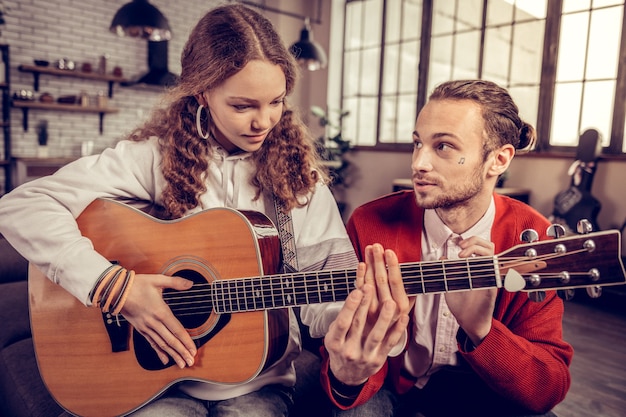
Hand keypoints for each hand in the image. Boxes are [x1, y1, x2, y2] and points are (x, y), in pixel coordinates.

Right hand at [120, 274, 196, 368]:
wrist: (116, 291)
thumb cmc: (137, 285)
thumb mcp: (158, 280)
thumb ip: (175, 282)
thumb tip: (190, 283)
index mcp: (160, 311)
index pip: (177, 330)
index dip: (186, 341)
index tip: (193, 350)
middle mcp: (154, 322)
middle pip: (170, 341)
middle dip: (182, 352)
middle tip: (191, 362)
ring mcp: (146, 327)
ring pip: (162, 344)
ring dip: (172, 355)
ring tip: (181, 363)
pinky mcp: (140, 329)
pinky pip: (151, 343)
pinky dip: (159, 352)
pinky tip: (165, 360)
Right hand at [324, 244, 409, 385]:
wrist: (347, 375)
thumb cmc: (341, 346)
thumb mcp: (334, 334)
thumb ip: (343, 316)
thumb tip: (356, 289)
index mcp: (335, 341)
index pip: (343, 322)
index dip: (350, 306)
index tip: (357, 290)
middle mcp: (349, 349)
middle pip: (358, 324)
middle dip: (365, 304)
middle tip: (371, 286)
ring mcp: (365, 355)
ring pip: (375, 335)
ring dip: (384, 318)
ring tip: (390, 303)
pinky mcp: (379, 359)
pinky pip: (389, 343)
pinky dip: (397, 330)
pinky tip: (403, 318)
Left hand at [356, 244, 413, 327]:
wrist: (375, 346)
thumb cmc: (392, 323)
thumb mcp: (406, 310)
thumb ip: (409, 295)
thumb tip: (412, 275)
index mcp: (401, 306)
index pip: (396, 282)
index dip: (392, 266)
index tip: (389, 252)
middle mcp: (387, 309)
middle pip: (381, 280)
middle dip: (378, 261)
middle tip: (376, 246)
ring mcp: (371, 311)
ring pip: (369, 283)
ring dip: (369, 264)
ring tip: (368, 250)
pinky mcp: (358, 312)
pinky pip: (358, 291)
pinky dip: (358, 276)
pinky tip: (361, 265)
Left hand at [444, 236, 496, 345]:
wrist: (468, 323)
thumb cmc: (462, 306)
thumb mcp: (451, 285)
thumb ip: (448, 271)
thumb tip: (442, 258)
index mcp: (477, 268)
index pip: (480, 246)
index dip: (470, 240)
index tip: (457, 242)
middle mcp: (485, 271)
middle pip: (489, 246)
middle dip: (474, 241)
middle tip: (461, 247)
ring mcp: (489, 277)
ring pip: (492, 254)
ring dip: (477, 249)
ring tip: (462, 254)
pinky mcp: (491, 287)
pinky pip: (492, 271)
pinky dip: (481, 265)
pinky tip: (469, 267)